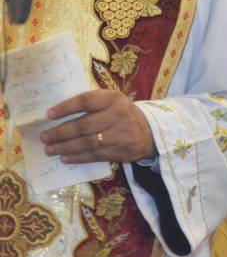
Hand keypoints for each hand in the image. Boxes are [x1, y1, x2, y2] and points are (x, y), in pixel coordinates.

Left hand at [42, 89, 156, 163]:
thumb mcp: (113, 101)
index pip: (86, 101)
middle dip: (61, 133)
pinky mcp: (119, 151)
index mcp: (114, 99)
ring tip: (50, 149)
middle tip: (45, 137)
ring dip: (65, 147)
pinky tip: (65, 158)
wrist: (150, 132)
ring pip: (86, 143)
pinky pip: (94, 155)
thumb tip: (59, 113)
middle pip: (83, 125)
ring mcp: (119, 134)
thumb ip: (92, 103)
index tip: (49, 114)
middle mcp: (117, 115)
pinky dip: (77, 157)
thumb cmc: (123, 114)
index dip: (66, 108)